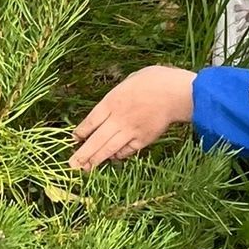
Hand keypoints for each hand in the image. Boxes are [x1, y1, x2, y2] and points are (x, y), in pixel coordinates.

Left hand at [71, 67, 195, 169]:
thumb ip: (117, 97)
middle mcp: (118, 118)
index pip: (90, 121)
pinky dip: (118, 155)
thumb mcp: (129, 81)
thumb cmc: (155, 80)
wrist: (177, 93)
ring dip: (96, 159)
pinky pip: (127, 150)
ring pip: (109, 149)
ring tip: (86, 168)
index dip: (81, 132)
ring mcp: (130, 131)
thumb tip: (109, 108)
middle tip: (72, 165)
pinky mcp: (143, 140)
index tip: (74, 139)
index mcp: (112, 101)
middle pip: (96, 140)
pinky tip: (113, 158)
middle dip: (82, 154)